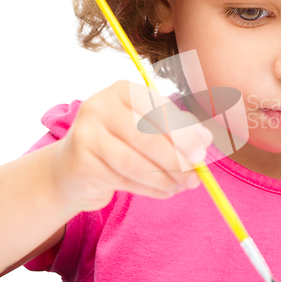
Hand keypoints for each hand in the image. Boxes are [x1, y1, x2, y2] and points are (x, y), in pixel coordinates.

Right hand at [50, 80, 212, 211]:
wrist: (74, 168)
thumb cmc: (121, 142)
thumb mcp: (149, 128)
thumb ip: (179, 129)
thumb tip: (206, 139)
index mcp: (123, 90)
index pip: (158, 109)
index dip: (184, 133)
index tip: (202, 153)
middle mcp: (100, 107)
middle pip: (146, 136)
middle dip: (177, 159)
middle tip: (196, 176)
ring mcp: (86, 135)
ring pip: (135, 162)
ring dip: (165, 178)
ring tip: (182, 186)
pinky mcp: (82, 164)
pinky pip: (124, 180)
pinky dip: (150, 189)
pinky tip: (165, 191)